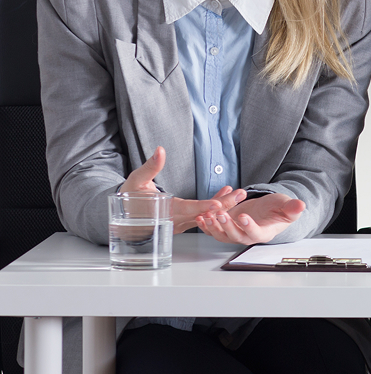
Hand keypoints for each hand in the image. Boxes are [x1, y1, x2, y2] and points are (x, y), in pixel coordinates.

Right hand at [120, 147, 246, 232]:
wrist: (125, 215)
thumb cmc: (129, 197)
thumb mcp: (136, 180)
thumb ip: (150, 167)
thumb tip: (160, 150)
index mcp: (163, 211)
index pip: (187, 210)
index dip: (202, 207)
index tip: (218, 204)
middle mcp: (174, 220)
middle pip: (202, 214)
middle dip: (224, 205)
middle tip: (241, 195)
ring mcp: (180, 223)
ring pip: (205, 216)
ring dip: (223, 205)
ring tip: (239, 193)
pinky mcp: (184, 222)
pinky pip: (203, 215)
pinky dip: (214, 205)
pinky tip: (225, 193)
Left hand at [195, 193, 305, 244]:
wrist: (268, 209)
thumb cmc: (278, 209)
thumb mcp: (287, 206)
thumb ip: (292, 208)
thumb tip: (301, 206)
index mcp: (263, 233)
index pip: (255, 233)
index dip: (248, 227)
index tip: (243, 217)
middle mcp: (247, 236)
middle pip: (235, 236)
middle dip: (226, 226)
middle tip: (221, 214)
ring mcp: (235, 232)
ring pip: (221, 235)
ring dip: (213, 226)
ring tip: (207, 215)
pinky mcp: (226, 227)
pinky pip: (213, 229)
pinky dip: (206, 224)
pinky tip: (201, 216)